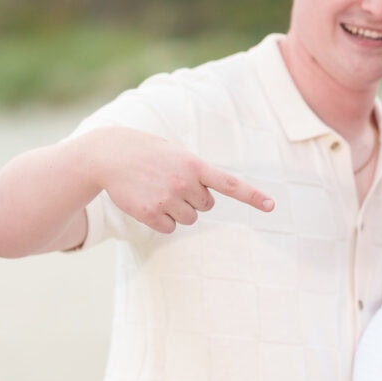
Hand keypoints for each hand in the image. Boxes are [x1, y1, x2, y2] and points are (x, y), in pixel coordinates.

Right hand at [88, 126, 273, 233]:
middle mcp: (184, 183)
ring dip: (178, 209)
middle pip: (206, 206)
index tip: (271, 206)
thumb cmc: (148, 153)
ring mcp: (168, 199)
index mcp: (195, 165)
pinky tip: (148, 202)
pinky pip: (170, 228)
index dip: (252, 196)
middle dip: (193, 198)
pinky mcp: (151, 214)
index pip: (230, 184)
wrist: (110, 155)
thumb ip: (196, 172)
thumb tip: (206, 200)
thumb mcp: (177, 154)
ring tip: (158, 190)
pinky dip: (162, 220)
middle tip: (171, 182)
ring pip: (189, 219)